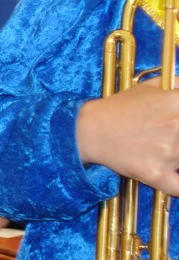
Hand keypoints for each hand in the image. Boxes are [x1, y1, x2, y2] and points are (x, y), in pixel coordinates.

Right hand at [77, 79, 178, 195]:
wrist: (89, 129)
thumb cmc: (119, 108)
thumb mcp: (150, 86)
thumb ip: (178, 83)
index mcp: (177, 103)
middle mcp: (176, 126)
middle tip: (172, 138)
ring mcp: (167, 153)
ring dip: (178, 158)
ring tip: (166, 151)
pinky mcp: (156, 174)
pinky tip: (176, 176)